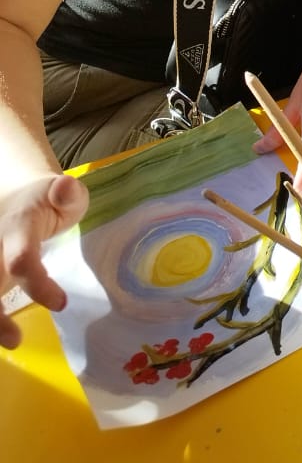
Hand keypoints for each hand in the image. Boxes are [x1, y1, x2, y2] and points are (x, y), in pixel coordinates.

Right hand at [0, 172, 88, 349]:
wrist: (15, 194)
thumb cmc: (47, 201)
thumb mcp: (66, 194)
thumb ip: (68, 195)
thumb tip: (64, 189)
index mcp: (17, 226)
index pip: (21, 259)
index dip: (37, 284)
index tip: (61, 303)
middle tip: (15, 339)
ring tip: (9, 340)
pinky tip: (2, 331)